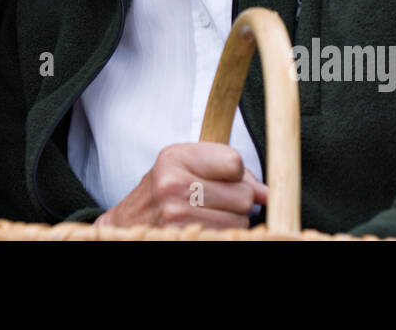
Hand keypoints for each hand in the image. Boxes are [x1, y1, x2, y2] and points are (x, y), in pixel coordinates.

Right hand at [95, 142, 268, 229]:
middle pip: (244, 196)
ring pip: (241, 222)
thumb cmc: (162, 192)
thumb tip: (267, 195)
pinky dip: (223, 234)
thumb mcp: (186, 166)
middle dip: (236, 201)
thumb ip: (227, 171)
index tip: (221, 179)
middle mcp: (173, 186)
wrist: (128, 225)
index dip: (235, 173)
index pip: (235, 162)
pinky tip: (205, 229)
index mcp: (174, 158)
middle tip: (211, 201)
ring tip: (205, 216)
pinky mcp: (184, 237)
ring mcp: (177, 217)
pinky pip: (229, 237)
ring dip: (231, 222)